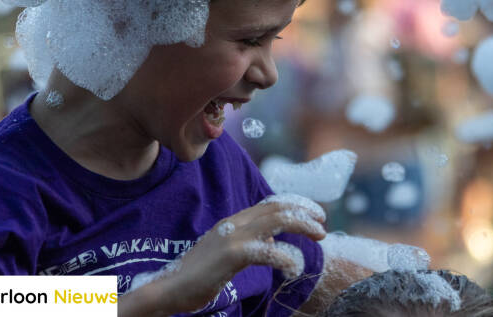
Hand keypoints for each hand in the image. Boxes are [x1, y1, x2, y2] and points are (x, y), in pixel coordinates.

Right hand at [118, 196, 325, 316]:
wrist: (169, 289)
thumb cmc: (197, 276)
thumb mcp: (227, 253)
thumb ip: (249, 242)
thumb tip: (272, 239)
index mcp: (234, 221)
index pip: (271, 203)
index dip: (296, 204)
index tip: (315, 214)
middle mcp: (234, 223)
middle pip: (278, 207)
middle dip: (305, 212)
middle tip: (323, 224)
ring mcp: (232, 237)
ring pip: (277, 220)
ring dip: (303, 225)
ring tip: (319, 236)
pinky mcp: (231, 255)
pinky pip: (267, 250)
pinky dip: (286, 256)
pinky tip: (294, 266)